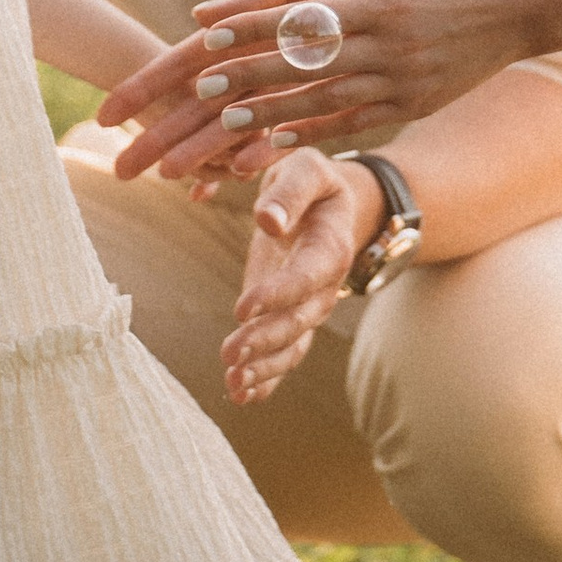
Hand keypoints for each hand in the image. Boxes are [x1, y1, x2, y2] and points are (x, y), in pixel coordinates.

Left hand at [99, 0, 535, 168]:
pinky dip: (315, 130)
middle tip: (199, 89)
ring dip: (271, 115)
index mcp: (381, 5)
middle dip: (247, 79)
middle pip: (303, 69)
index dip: (250, 29)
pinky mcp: (414, 104)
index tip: (207, 34)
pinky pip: (355, 121)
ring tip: (225, 124)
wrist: (530, 4)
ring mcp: (402, 83)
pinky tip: (280, 137)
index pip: (301, 20)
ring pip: (323, 104)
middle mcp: (389, 51)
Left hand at [223, 150, 375, 406]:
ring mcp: (309, 307)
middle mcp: (324, 286)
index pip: (306, 277)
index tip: (242, 308)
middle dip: (265, 340)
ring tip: (233, 382)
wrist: (331, 203)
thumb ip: (288, 191)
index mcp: (330, 247)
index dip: (277, 294)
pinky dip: (265, 378)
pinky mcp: (289, 318)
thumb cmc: (313, 179)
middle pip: (299, 320)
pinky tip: (240, 393)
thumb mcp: (305, 167)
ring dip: (263, 367)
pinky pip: (285, 355)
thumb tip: (267, 222)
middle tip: (230, 353)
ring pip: (292, 345)